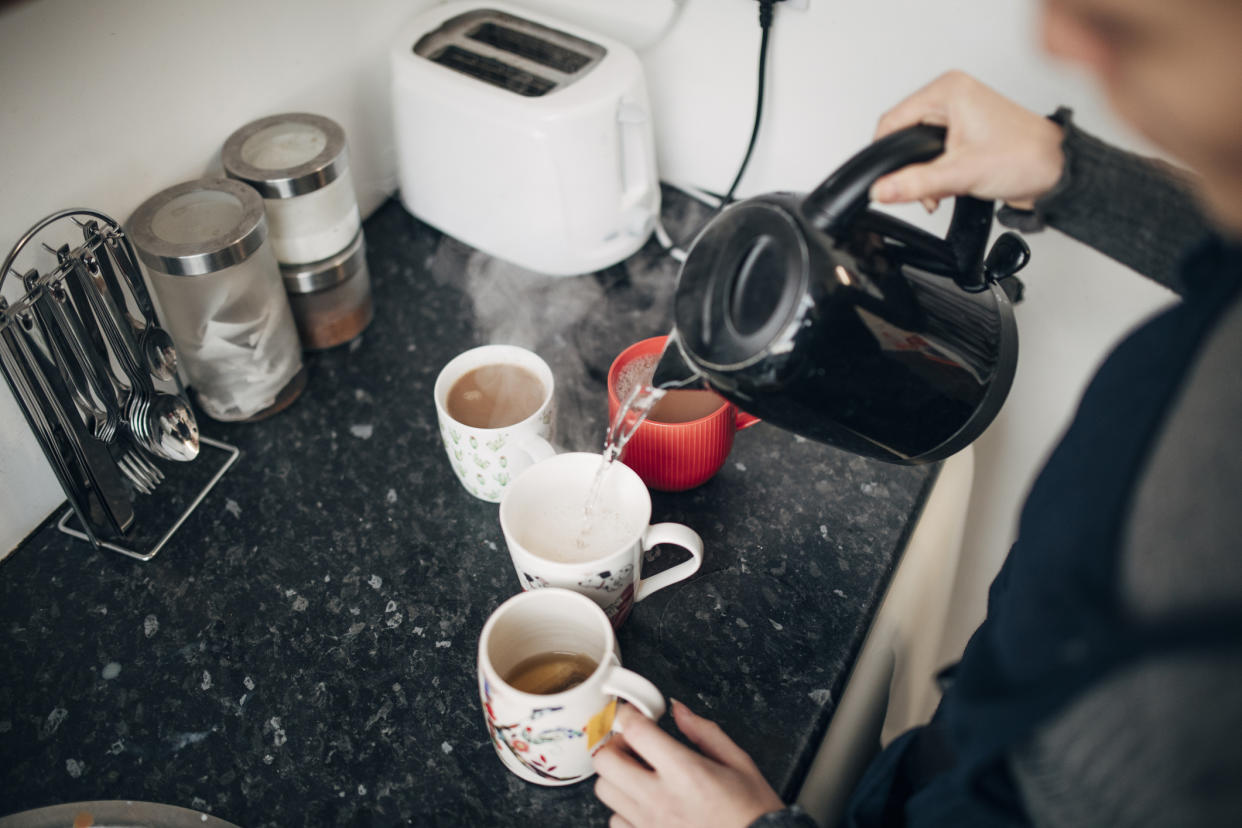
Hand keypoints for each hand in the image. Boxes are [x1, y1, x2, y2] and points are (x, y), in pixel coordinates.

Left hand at [593, 699, 784, 827]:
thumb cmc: (752, 812)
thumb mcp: (738, 762)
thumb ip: (704, 732)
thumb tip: (679, 711)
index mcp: (685, 772)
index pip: (635, 731)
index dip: (629, 714)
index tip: (634, 713)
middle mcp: (660, 799)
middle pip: (606, 761)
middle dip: (615, 744)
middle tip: (633, 744)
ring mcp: (649, 824)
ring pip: (604, 791)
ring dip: (616, 776)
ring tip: (637, 774)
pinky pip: (615, 821)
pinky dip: (623, 809)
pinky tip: (643, 803)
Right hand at [869, 70, 1065, 211]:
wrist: (1057, 173)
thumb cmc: (1025, 158)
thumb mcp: (961, 174)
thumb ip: (915, 183)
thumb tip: (880, 189)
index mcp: (948, 91)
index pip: (892, 120)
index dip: (885, 153)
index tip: (882, 180)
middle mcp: (952, 96)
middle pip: (904, 135)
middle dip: (911, 169)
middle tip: (926, 188)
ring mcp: (958, 114)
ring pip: (918, 148)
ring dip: (925, 174)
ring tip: (943, 189)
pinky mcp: (965, 132)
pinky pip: (934, 153)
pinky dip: (936, 174)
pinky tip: (949, 186)